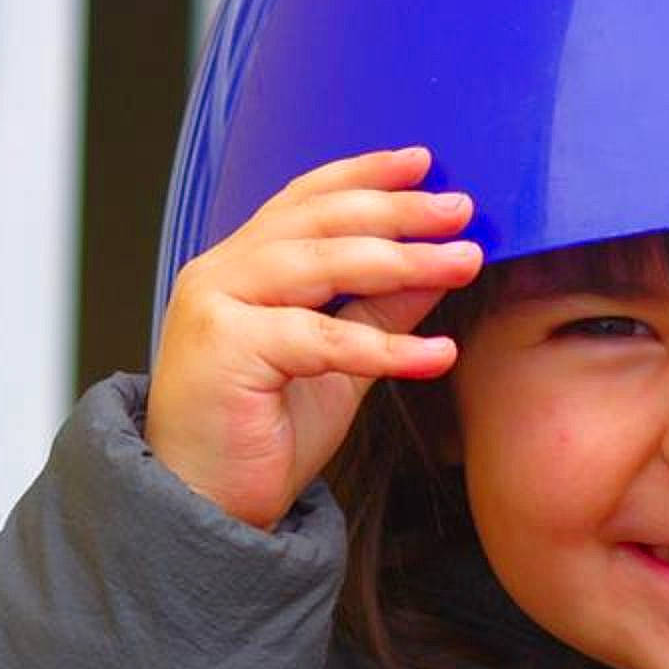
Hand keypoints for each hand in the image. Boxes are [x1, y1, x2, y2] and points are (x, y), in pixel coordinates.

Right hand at [146, 147, 481, 528]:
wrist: (205, 505)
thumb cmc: (261, 435)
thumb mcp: (340, 363)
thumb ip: (380, 309)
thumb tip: (438, 266)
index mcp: (242, 266)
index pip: (306, 200)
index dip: (365, 175)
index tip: (423, 162)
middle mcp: (223, 273)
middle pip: (319, 221)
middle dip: (397, 210)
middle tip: (460, 209)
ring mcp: (218, 305)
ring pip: (321, 264)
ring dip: (403, 261)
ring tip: (463, 262)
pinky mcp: (228, 349)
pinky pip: (324, 338)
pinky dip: (388, 347)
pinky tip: (439, 354)